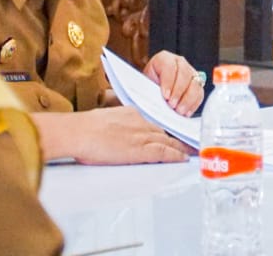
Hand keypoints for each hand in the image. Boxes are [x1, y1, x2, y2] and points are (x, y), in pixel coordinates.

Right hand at [32, 107, 195, 164]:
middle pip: (166, 130)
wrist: (80, 132)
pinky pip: (164, 153)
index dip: (167, 128)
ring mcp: (143, 135)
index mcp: (133, 112)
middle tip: (191, 142)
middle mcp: (142, 121)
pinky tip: (183, 159)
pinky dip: (176, 156)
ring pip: (169, 141)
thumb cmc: (85, 129)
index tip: (175, 132)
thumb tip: (119, 133)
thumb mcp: (106, 120)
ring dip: (182, 147)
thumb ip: (119, 125)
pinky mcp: (141, 150)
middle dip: (179, 137)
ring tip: (192, 152)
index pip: (155, 121)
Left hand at [142, 50, 204, 115]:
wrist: (153, 90)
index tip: (165, 96)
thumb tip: (155, 100)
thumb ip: (149, 90)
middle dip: (178, 92)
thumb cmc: (147, 87)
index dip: (168, 82)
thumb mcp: (145, 85)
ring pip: (195, 84)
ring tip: (179, 111)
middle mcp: (179, 62)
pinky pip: (200, 93)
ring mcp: (190, 72)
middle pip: (184, 74)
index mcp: (163, 58)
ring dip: (188, 99)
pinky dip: (193, 104)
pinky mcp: (197, 84)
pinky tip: (186, 112)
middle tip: (172, 105)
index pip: (169, 67)